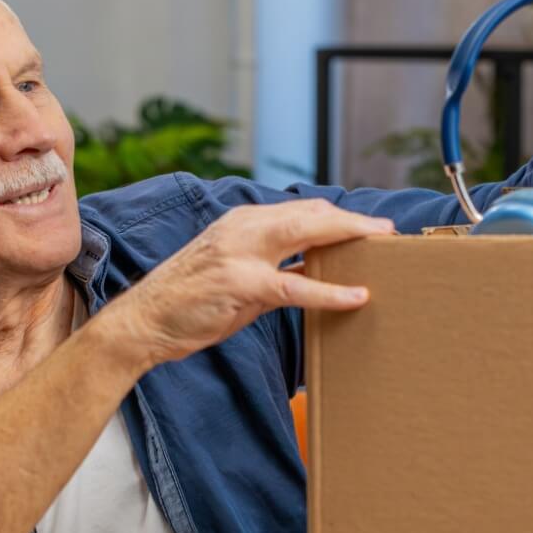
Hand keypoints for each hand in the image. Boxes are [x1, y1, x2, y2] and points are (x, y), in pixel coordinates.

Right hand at [101, 200, 392, 369]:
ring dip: (350, 240)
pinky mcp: (240, 283)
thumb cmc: (192, 303)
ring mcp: (240, 252)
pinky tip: (356, 296)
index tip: (368, 225)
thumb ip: (275, 269)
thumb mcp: (237, 276)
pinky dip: (329, 290)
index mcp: (242, 222)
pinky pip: (295, 285)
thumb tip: (316, 273)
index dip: (338, 216)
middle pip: (311, 214)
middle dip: (353, 221)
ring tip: (383, 249)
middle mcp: (243, 227)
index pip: (301, 210)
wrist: (144, 321)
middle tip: (388, 231)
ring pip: (307, 234)